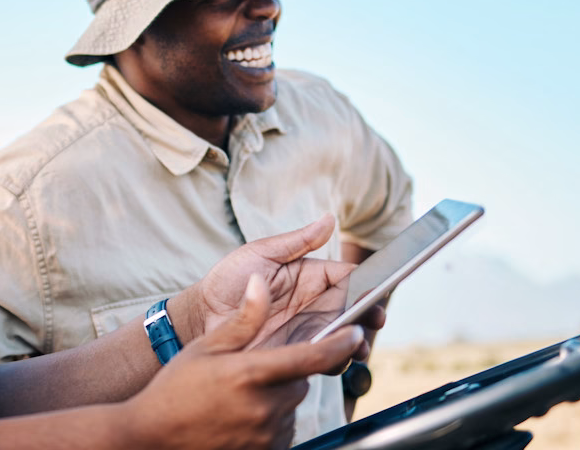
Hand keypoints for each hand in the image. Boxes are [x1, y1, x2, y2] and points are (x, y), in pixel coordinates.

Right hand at [123, 276, 366, 449]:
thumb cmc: (174, 389)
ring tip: (238, 399)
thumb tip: (261, 283)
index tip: (357, 333)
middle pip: (301, 381)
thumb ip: (243, 319)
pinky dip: (270, 422)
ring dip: (277, 399)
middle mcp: (265, 407)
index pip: (314, 356)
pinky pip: (283, 431)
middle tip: (253, 371)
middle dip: (287, 372)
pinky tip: (240, 417)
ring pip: (292, 407)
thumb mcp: (206, 348)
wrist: (151, 438)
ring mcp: (266, 435)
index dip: (342, 344)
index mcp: (253, 374)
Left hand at [169, 214, 382, 359]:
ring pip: (342, 336)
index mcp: (309, 276)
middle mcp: (313, 304)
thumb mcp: (261, 254)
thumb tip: (330, 219)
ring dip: (355, 342)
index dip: (367, 282)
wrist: (200, 317)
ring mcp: (305, 330)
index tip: (379, 289)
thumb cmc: (227, 280)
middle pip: (352, 309)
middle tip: (376, 319)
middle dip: (369, 315)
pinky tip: (336, 358)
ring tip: (358, 345)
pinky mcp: (294, 354)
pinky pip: (321, 358)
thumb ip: (297, 242)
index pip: (347, 277)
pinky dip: (334, 360)